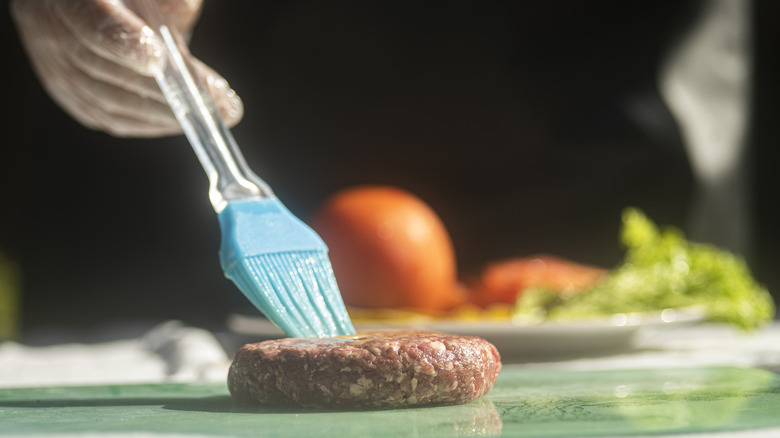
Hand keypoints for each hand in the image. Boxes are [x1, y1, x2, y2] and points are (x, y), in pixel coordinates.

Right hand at [10, 0, 242, 137]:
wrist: (89, 3)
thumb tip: (182, 13)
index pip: (90, 21)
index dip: (122, 42)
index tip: (160, 60)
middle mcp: (49, 30)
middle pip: (103, 69)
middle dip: (164, 91)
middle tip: (215, 102)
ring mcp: (52, 65)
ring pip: (105, 100)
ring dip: (160, 114)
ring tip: (206, 116)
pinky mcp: (66, 91)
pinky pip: (104, 116)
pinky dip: (144, 122)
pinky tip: (175, 122)